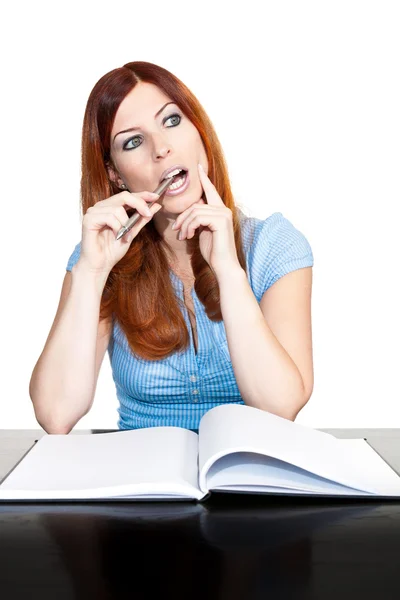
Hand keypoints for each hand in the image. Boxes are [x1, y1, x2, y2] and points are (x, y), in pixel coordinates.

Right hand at [79, 190, 161, 274]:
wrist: (100, 265)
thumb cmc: (112, 250)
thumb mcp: (132, 232)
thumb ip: (141, 219)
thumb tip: (156, 206)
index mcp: (110, 208)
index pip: (128, 196)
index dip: (142, 195)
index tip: (156, 196)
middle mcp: (101, 207)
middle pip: (124, 196)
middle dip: (139, 204)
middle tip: (148, 214)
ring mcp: (94, 211)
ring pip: (117, 209)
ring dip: (126, 224)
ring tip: (125, 237)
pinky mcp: (89, 219)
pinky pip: (109, 217)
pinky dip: (117, 227)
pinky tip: (117, 237)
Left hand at [172, 164, 241, 278]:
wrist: (223, 266)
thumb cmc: (214, 252)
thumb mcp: (204, 232)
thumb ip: (200, 220)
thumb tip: (192, 212)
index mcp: (221, 211)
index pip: (211, 191)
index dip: (204, 179)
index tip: (198, 167)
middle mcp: (224, 210)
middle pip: (196, 205)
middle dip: (183, 217)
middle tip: (177, 231)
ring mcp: (223, 214)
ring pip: (195, 212)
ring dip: (184, 224)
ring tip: (183, 236)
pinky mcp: (220, 221)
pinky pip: (198, 218)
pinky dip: (189, 227)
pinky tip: (188, 237)